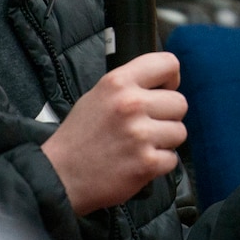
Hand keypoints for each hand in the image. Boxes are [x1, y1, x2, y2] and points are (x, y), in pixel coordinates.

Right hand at [40, 51, 188, 214]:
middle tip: (147, 126)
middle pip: (180, 102)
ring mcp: (140, 135)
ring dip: (165, 141)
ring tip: (140, 146)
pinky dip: (158, 164)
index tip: (164, 91)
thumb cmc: (80, 136)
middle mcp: (131, 104)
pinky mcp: (146, 163)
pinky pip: (172, 159)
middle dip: (168, 116)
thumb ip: (131, 85)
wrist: (59, 175)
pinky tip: (137, 162)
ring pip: (180, 132)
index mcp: (118, 82)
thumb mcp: (98, 95)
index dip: (171, 79)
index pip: (168, 63)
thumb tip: (165, 84)